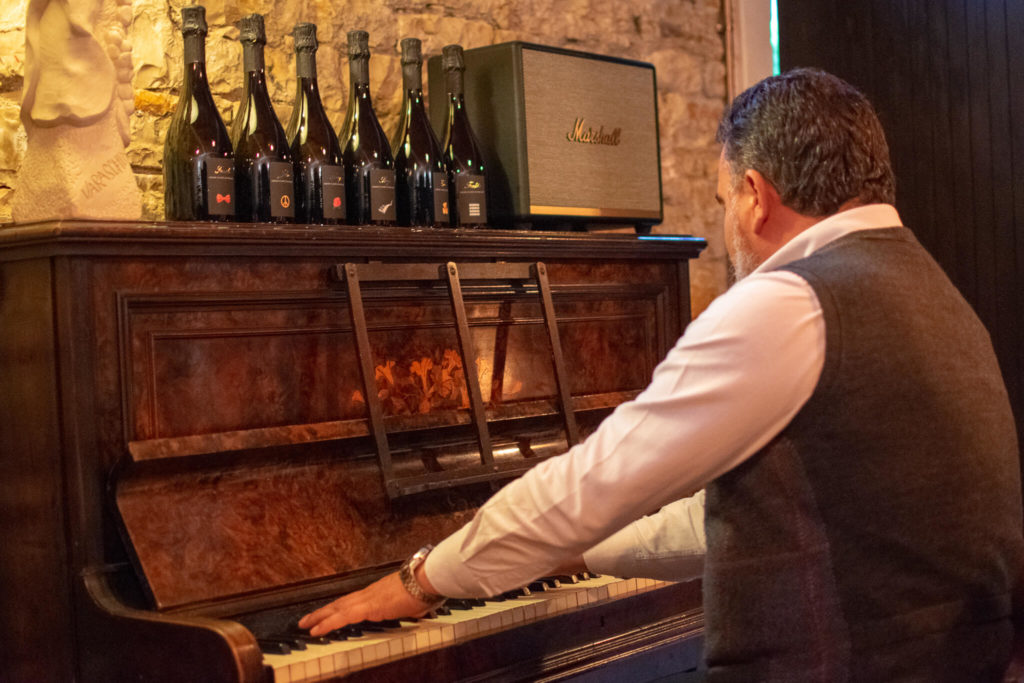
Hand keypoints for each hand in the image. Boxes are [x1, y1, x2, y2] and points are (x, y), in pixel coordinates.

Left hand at [298, 572, 434, 635]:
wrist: (428, 578)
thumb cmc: (425, 589)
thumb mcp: (416, 603)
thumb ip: (412, 608)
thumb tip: (418, 611)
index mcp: (379, 593)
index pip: (353, 602)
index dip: (338, 608)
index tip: (327, 613)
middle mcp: (369, 593)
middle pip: (340, 603)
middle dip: (323, 612)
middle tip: (306, 619)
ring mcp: (367, 598)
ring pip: (337, 608)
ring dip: (319, 616)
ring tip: (305, 624)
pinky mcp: (368, 607)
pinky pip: (343, 617)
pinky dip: (327, 623)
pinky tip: (317, 630)